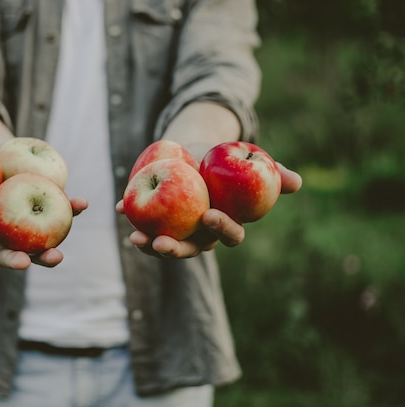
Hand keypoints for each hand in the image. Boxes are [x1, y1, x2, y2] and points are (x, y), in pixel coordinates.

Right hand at [0, 158, 87, 269]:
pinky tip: (82, 203)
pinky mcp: (47, 216)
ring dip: (46, 255)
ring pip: (35, 249)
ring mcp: (24, 230)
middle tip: (23, 260)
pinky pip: (60, 216)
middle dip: (14, 260)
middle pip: (4, 255)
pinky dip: (71, 210)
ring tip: (58, 256)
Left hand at [115, 162, 301, 258]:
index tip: (210, 215)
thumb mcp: (250, 164)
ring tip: (135, 237)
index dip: (221, 229)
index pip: (228, 235)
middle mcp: (198, 233)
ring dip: (148, 243)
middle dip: (175, 250)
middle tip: (161, 243)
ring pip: (162, 243)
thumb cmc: (227, 160)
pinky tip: (119, 207)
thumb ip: (273, 174)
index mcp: (223, 225)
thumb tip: (296, 182)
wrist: (195, 148)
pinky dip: (129, 213)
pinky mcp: (153, 217)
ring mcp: (174, 228)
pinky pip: (141, 220)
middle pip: (188, 249)